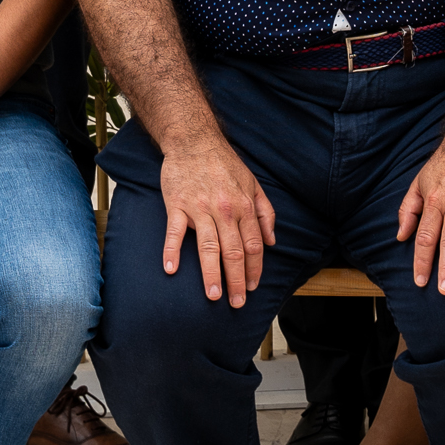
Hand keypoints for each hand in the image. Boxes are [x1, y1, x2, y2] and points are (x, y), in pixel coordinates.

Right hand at [158, 125, 276, 304]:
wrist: (194, 141)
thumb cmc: (225, 164)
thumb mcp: (254, 184)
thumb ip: (266, 213)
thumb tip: (273, 241)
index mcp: (245, 206)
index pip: (253, 245)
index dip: (254, 269)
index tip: (252, 287)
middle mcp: (225, 210)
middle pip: (233, 252)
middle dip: (236, 280)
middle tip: (236, 303)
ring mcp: (199, 208)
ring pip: (207, 246)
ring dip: (211, 274)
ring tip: (213, 296)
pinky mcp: (177, 205)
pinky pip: (174, 232)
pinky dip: (171, 251)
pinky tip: (171, 270)